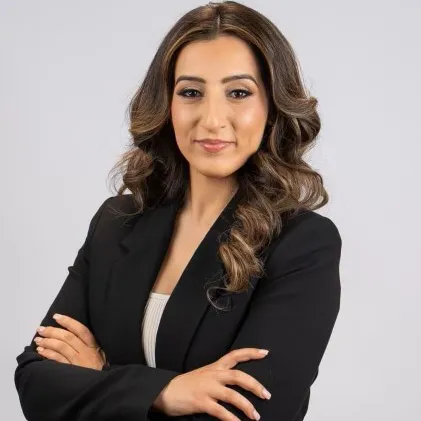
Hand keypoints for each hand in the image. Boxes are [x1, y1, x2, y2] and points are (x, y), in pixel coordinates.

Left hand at [34, 313, 105, 370]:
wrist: (100, 386)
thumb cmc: (99, 369)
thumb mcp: (100, 354)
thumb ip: (89, 344)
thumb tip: (72, 332)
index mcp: (93, 345)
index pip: (81, 329)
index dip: (68, 322)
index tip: (56, 316)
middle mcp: (86, 351)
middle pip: (68, 337)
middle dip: (53, 331)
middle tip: (41, 329)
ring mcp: (78, 361)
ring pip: (61, 347)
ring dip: (47, 342)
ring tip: (38, 339)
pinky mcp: (72, 371)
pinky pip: (58, 360)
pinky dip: (48, 354)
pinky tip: (41, 351)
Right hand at [153, 348, 270, 420]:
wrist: (165, 391)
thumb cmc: (186, 385)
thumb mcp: (203, 375)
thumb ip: (218, 377)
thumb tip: (236, 385)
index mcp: (214, 367)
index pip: (235, 355)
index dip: (250, 353)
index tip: (264, 353)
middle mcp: (213, 375)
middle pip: (238, 376)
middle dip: (255, 385)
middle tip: (266, 394)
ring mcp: (207, 388)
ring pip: (232, 394)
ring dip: (246, 406)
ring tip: (256, 416)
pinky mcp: (201, 402)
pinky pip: (221, 411)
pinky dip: (232, 419)